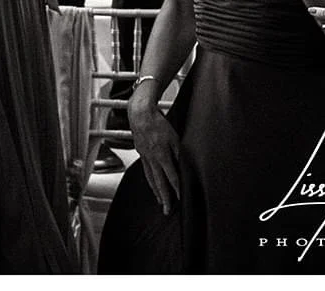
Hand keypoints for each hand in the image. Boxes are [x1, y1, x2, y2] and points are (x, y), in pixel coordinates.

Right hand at [128, 90, 180, 215]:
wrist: (140, 113)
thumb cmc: (158, 123)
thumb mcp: (174, 137)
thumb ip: (179, 153)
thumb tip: (185, 167)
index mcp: (162, 155)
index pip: (172, 177)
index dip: (177, 190)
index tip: (181, 201)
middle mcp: (152, 159)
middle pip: (159, 182)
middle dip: (164, 198)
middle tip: (166, 211)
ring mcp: (145, 156)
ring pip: (150, 177)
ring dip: (156, 191)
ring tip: (159, 201)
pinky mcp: (141, 152)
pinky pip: (146, 170)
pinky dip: (149, 179)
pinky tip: (151, 182)